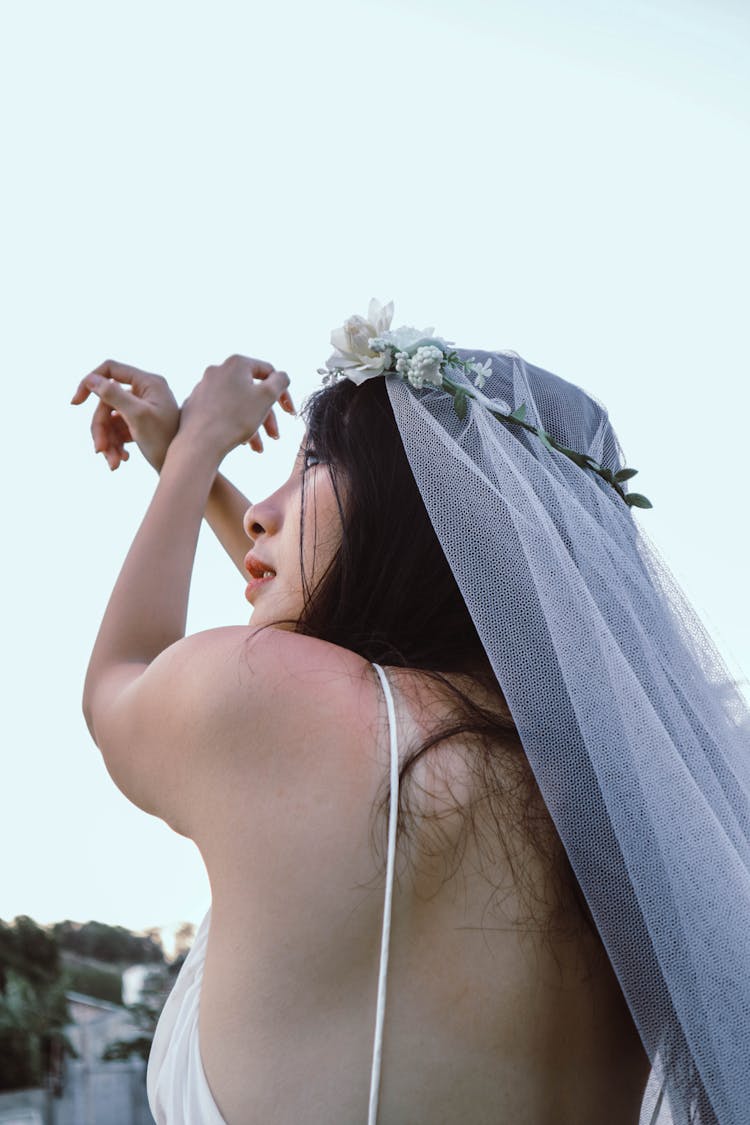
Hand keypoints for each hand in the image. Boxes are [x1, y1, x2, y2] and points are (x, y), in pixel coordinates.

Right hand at [71, 361, 180, 471]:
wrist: (182, 470)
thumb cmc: (165, 442)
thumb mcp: (138, 417)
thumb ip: (114, 395)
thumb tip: (91, 379)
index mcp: (148, 382)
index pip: (110, 370)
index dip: (90, 383)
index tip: (76, 403)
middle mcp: (145, 392)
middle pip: (106, 402)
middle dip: (100, 428)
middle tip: (100, 450)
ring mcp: (142, 408)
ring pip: (109, 419)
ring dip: (107, 442)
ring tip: (113, 463)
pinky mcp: (139, 424)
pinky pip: (117, 430)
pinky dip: (115, 445)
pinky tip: (121, 460)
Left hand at [178, 355, 292, 459]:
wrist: (200, 443)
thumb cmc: (235, 418)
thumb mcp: (267, 396)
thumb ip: (280, 381)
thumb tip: (281, 377)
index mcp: (236, 364)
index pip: (268, 372)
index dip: (283, 393)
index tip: (289, 412)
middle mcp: (218, 370)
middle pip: (252, 391)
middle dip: (267, 415)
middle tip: (275, 435)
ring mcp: (204, 387)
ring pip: (237, 404)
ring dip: (253, 424)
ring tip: (258, 447)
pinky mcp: (195, 404)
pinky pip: (221, 412)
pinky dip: (234, 424)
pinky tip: (241, 441)